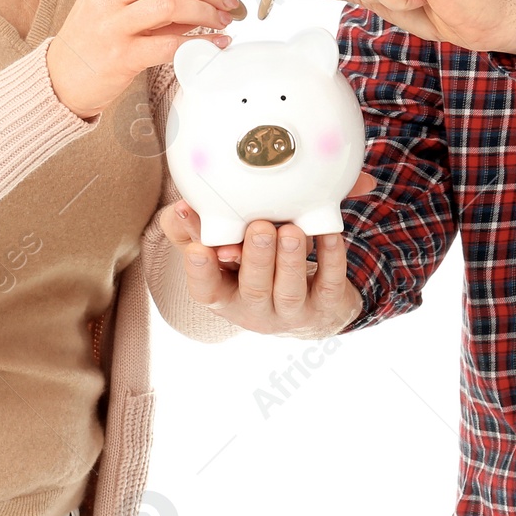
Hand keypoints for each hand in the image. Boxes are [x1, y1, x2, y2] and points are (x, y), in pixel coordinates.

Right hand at [45, 0, 238, 119]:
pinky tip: (215, 44)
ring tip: (223, 22)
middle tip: (230, 3)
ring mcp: (111, 24)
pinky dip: (199, 43)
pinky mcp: (120, 56)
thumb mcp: (118, 8)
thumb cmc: (94, 43)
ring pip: (172, 4)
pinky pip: (169, 44)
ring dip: (207, 12)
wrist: (59, 81)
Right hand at [157, 189, 373, 338]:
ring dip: (290, 261)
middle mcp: (255, 309)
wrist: (308, 303)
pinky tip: (330, 233)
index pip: (205, 289)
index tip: (198, 248)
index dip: (200, 272)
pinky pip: (330, 284)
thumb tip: (183, 204)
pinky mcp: (325, 304)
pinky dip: (331, 258)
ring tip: (292, 231)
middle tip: (260, 227)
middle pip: (253, 289)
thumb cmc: (254, 266)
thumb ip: (200, 227)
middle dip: (256, 259)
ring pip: (290, 292)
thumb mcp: (222, 249)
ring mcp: (292, 311)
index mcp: (225, 294)